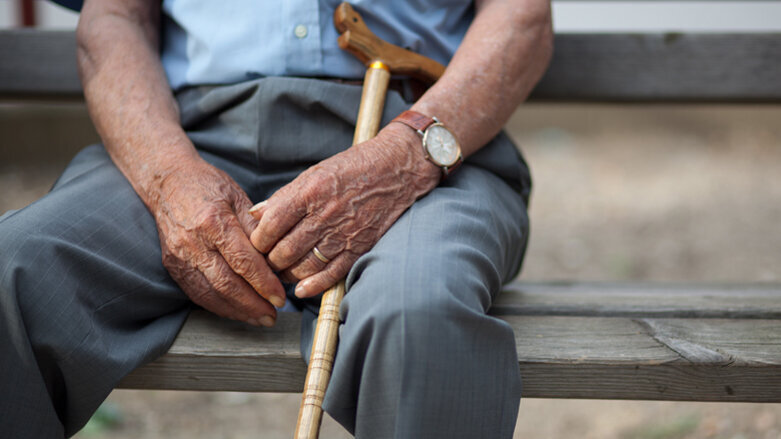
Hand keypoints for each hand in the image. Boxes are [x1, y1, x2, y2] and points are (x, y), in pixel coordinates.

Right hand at [151, 157, 285, 325]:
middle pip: (226, 283)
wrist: (167, 181)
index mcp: (214, 221)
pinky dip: (219, 307)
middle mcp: (194, 242)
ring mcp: (180, 256)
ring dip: (238, 311)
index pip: (243, 261)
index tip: (281, 297)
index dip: (264, 283)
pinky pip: (197, 293)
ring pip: (211, 294)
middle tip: (274, 314)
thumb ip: (257, 228)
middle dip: (253, 304)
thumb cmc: (208, 185)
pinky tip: (237, 311)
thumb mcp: (239, 197)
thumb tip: (278, 258)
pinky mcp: (173, 265)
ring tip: (260, 318)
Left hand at [249, 123, 439, 297]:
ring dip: (288, 274)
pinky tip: (302, 289)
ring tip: (283, 271)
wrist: (396, 170)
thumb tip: (255, 213)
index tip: (256, 243)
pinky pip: (331, 274)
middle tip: (267, 261)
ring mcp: (342, 234)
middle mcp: (324, 215)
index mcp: (309, 193)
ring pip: (303, 266)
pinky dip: (313, 286)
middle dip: (270, 260)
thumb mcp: (314, 174)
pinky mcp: (359, 247)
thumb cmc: (352, 168)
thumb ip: (284, 197)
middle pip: (284, 250)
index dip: (258, 239)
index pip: (271, 225)